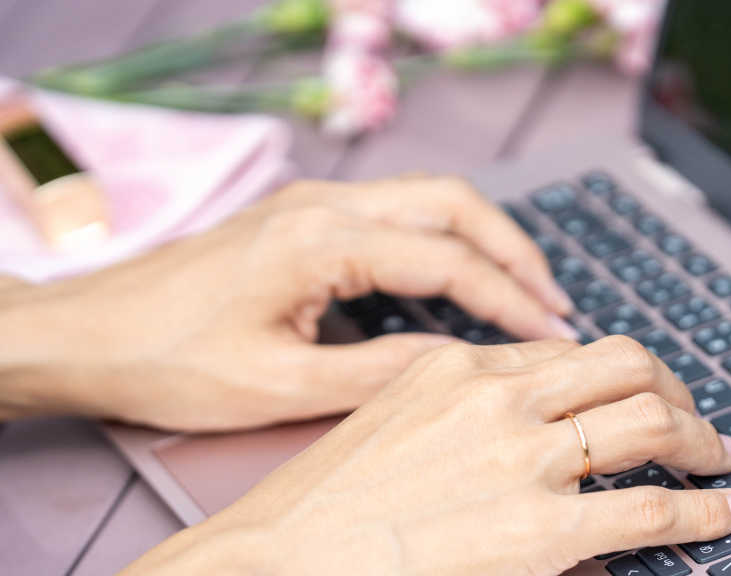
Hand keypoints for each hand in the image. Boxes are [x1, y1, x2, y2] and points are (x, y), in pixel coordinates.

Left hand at [0, 177, 574, 430]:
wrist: (88, 332)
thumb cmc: (169, 360)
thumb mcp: (280, 385)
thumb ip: (379, 372)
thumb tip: (458, 364)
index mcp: (321, 240)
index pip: (447, 260)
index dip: (509, 300)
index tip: (551, 336)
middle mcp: (324, 204)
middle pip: (452, 203)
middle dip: (515, 250)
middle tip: (556, 303)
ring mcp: (312, 202)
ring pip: (428, 198)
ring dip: (483, 238)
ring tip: (524, 289)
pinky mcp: (302, 215)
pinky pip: (396, 211)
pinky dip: (444, 238)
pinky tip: (458, 277)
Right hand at [121, 337, 730, 575]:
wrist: (275, 564)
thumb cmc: (318, 509)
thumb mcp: (390, 427)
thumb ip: (462, 412)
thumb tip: (536, 423)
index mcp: (458, 369)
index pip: (569, 353)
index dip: (622, 373)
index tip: (645, 393)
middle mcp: (498, 399)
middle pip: (627, 366)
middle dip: (676, 390)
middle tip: (696, 420)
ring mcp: (524, 460)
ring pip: (652, 422)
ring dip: (702, 440)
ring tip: (722, 458)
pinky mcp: (542, 532)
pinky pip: (653, 509)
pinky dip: (706, 508)